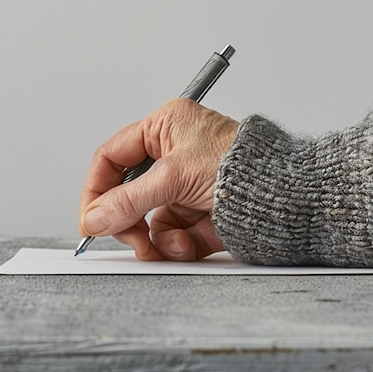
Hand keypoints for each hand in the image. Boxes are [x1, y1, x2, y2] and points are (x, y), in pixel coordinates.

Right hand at [79, 98, 238, 260]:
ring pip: (147, 218)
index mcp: (165, 127)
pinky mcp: (197, 210)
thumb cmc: (242, 164)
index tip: (90, 218)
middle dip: (126, 218)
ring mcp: (184, 184)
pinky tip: (188, 243)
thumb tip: (94, 217)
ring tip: (164, 244)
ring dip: (152, 236)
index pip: (113, 155)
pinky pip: (170, 233)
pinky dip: (174, 244)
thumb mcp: (176, 176)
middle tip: (125, 235)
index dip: (96, 187)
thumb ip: (129, 198)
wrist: (282, 194)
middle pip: (127, 191)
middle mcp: (172, 153)